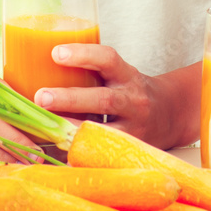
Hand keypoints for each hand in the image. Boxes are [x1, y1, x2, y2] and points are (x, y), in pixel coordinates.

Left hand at [32, 44, 200, 149]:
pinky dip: (82, 155)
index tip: (56, 53)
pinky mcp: (129, 150)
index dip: (83, 55)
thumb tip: (39, 66)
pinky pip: (103, 154)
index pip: (108, 59)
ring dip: (72, 130)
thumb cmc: (131, 90)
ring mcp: (133, 129)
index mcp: (127, 75)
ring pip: (104, 131)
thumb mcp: (119, 73)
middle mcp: (132, 101)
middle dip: (70, 98)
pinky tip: (61, 158)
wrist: (171, 114)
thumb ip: (90, 71)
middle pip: (103, 100)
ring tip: (47, 130)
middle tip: (40, 96)